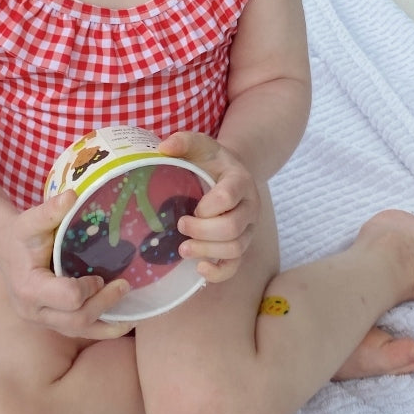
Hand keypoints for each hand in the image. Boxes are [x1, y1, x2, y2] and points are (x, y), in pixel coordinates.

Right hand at [0, 189, 135, 339]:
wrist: (5, 249)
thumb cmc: (20, 234)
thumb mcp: (31, 220)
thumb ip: (50, 211)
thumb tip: (72, 196)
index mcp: (29, 288)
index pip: (68, 298)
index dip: (88, 288)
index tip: (100, 275)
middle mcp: (34, 311)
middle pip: (76, 320)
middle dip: (104, 305)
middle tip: (124, 286)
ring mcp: (41, 320)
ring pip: (78, 331)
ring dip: (107, 323)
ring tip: (132, 314)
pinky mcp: (50, 322)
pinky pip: (77, 332)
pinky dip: (100, 327)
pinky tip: (120, 319)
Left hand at [157, 132, 258, 283]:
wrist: (231, 172)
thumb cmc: (211, 161)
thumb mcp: (200, 145)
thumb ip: (184, 141)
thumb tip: (163, 148)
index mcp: (239, 181)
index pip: (228, 197)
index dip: (207, 207)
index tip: (189, 206)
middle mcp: (250, 207)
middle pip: (232, 228)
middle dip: (202, 232)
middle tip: (180, 225)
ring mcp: (248, 229)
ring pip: (235, 249)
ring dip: (206, 251)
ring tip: (183, 249)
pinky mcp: (241, 244)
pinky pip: (235, 266)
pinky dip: (218, 273)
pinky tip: (199, 268)